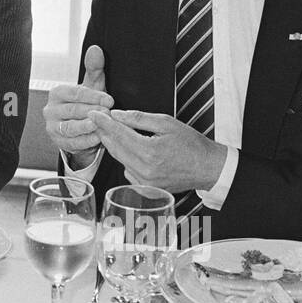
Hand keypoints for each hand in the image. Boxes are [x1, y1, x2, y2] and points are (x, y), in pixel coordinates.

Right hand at [44, 45, 112, 167]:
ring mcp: (52, 127)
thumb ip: (94, 68)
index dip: (93, 96)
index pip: (75, 93)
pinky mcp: (57, 142)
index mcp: (57, 93)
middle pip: (72, 110)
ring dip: (86, 127)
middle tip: (108, 114)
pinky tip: (97, 139)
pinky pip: (71, 143)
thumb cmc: (87, 103)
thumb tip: (96, 48)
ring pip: (69, 127)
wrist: (81, 128)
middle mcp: (50, 109)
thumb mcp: (92, 86)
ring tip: (100, 127)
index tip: (110, 100)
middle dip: (91, 112)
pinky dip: (85, 141)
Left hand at [89, 109, 226, 192]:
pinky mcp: (147, 189)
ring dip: (115, 145)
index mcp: (149, 152)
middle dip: (104, 132)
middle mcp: (144, 170)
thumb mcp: (167, 123)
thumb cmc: (191, 144)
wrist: (208, 168)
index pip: (118, 134)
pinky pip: (128, 171)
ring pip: (120, 160)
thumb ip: (139, 118)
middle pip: (115, 148)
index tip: (93, 113)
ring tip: (114, 132)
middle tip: (98, 120)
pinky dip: (126, 159)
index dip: (103, 122)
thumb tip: (117, 115)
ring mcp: (145, 182)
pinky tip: (131, 150)